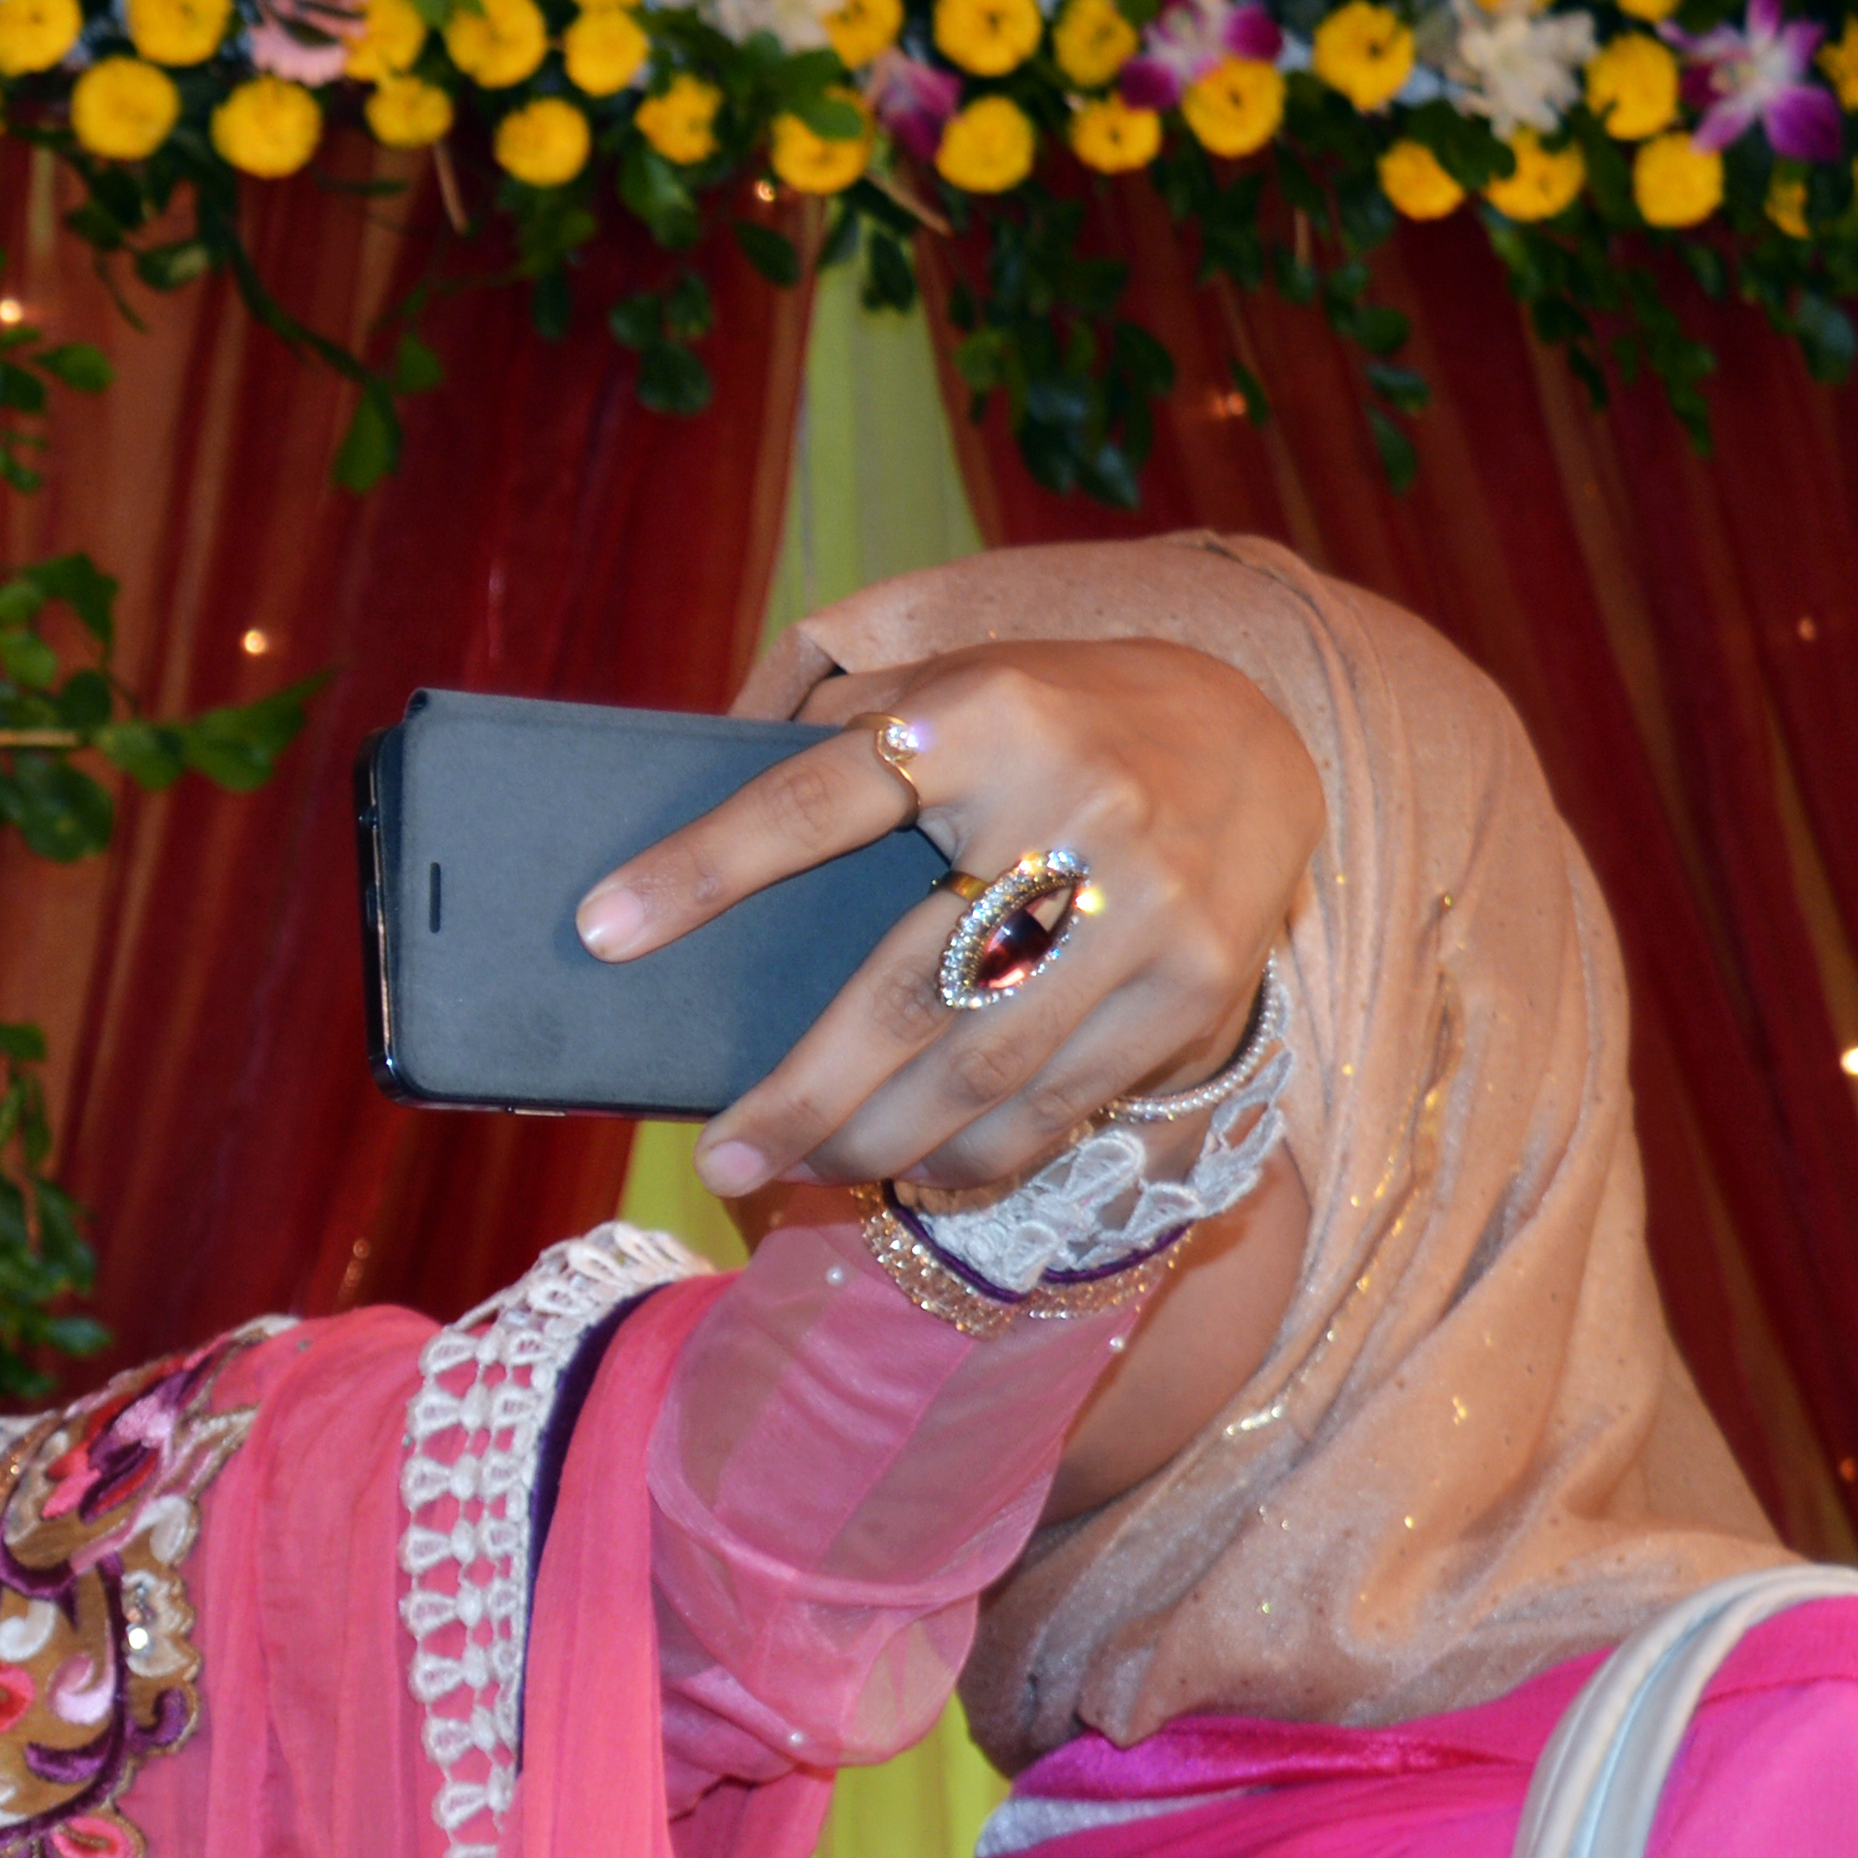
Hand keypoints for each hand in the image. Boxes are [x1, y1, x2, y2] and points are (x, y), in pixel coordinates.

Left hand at [583, 632, 1319, 1201]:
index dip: (707, 867)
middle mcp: (1076, 813)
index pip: (822, 799)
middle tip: (717, 1156)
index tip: (602, 931)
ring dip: (871, 1148)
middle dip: (799, 1095)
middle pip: (903, 992)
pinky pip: (1055, 1108)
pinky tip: (906, 1173)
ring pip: (976, 1076)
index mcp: (990, 718)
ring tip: (792, 1173)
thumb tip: (694, 837)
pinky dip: (969, 1159)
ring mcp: (1146, 914)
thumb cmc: (1056, 720)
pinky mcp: (1193, 993)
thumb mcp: (954, 684)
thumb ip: (842, 736)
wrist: (1254, 740)